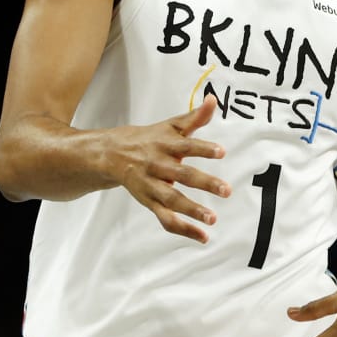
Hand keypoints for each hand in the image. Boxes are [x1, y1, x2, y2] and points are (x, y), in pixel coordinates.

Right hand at [106, 96, 229, 242]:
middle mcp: (158, 166)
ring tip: (212, 219)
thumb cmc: (150, 139)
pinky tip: (202, 236)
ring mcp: (152, 186)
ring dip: (191, 210)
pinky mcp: (149, 202)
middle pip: (182, 175)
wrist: (110, 154)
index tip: (221, 152)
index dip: (203, 148)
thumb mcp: (171, 125)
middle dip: (204, 183)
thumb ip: (195, 116)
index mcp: (165, 145)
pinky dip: (183, 229)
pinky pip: (165, 218)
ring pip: (171, 200)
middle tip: (226, 190)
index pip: (186, 145)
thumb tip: (212, 99)